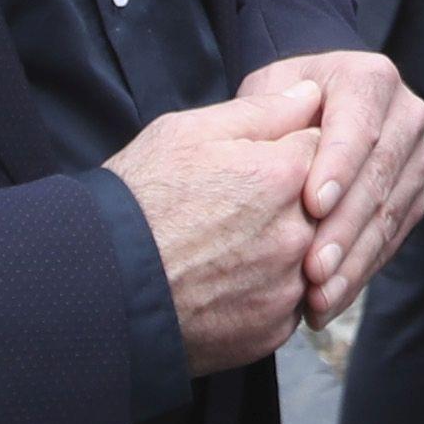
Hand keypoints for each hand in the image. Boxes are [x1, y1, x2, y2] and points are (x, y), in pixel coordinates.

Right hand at [106, 84, 327, 372]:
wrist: (100, 287)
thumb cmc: (138, 200)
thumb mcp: (186, 134)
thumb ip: (260, 112)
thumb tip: (311, 93)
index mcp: (282, 174)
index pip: (320, 147)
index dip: (287, 150)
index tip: (255, 163)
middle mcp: (297, 232)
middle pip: (323, 205)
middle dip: (292, 201)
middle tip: (236, 209)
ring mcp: (287, 286)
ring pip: (310, 257)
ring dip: (284, 249)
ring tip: (229, 247)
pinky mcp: (273, 330)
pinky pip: (289, 303)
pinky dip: (268, 292)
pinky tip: (228, 282)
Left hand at [231, 50, 423, 320]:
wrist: (308, 116)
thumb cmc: (278, 104)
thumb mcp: (264, 94)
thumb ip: (269, 106)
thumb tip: (290, 111)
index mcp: (370, 79)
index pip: (359, 124)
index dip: (339, 165)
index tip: (313, 205)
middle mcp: (405, 114)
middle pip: (380, 176)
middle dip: (344, 228)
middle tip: (312, 271)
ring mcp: (415, 158)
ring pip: (389, 215)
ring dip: (353, 262)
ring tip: (317, 300)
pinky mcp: (414, 196)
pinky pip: (391, 240)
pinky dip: (359, 273)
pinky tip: (328, 302)